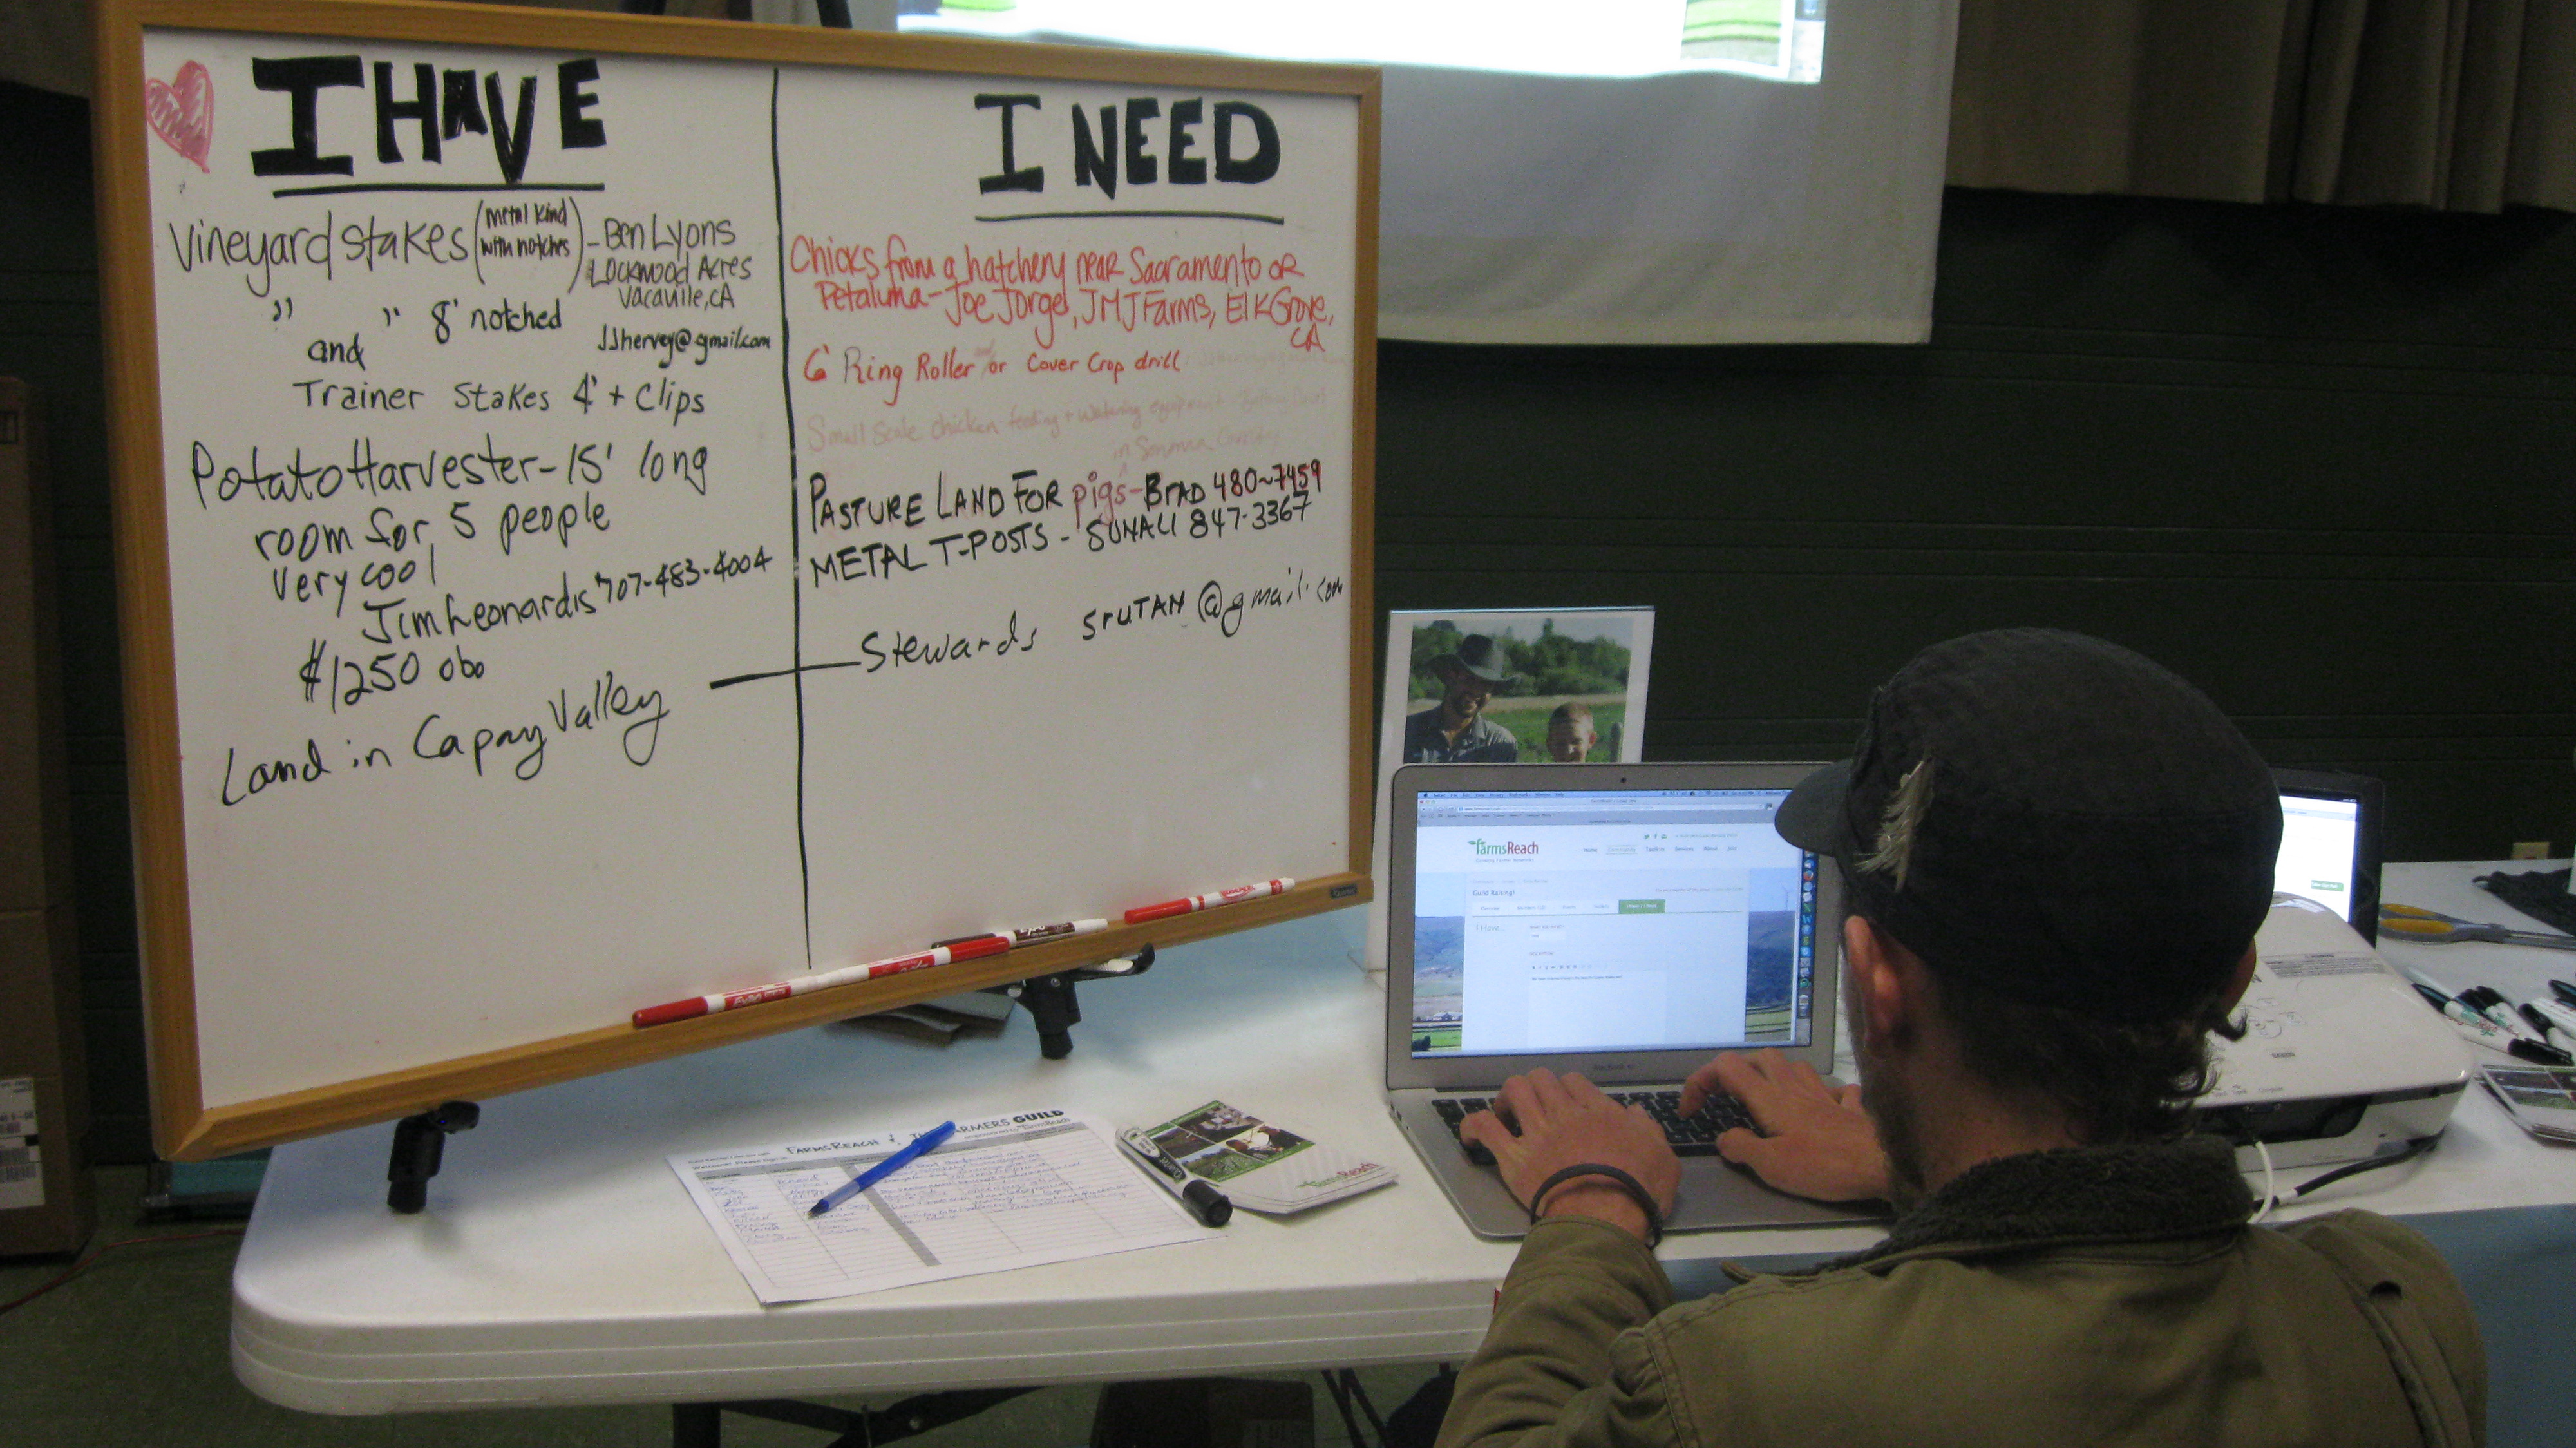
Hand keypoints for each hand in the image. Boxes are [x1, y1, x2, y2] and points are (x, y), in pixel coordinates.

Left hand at [1459, 1069, 1678, 1241]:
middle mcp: (1564, 1114)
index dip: (1569, 1090)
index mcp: (1598, 1111)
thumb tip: (1633, 1112)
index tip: (1569, 1107)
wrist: (1605, 1219)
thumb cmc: (1637, 1190)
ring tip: (1509, 1114)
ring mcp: (1536, 1133)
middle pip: (1541, 1078)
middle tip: (1537, 1108)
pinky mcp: (1514, 1158)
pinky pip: (1485, 1127)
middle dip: (1537, 1087)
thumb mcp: (1662, 1156)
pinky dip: (1473, 1125)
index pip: (1574, 1081)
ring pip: (1514, 1091)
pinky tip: (1473, 1135)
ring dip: (1508, 1098)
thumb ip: (1648, 1128)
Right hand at [1682, 1050, 1890, 1204]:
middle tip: (1728, 1100)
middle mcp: (1795, 1088)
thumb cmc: (1824, 1165)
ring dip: (1776, 1075)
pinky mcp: (1849, 1109)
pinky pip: (1835, 1090)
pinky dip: (1823, 1095)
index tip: (1692, 1111)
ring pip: (1795, 1066)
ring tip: (1768, 1100)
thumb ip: (1741, 1148)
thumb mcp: (1772, 1166)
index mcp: (1770, 1098)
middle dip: (1737, 1071)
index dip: (1701, 1082)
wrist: (1884, 1164)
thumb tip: (1725, 1138)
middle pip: (1760, 1057)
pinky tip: (1823, 1107)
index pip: (1726, 1067)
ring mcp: (1824, 1095)